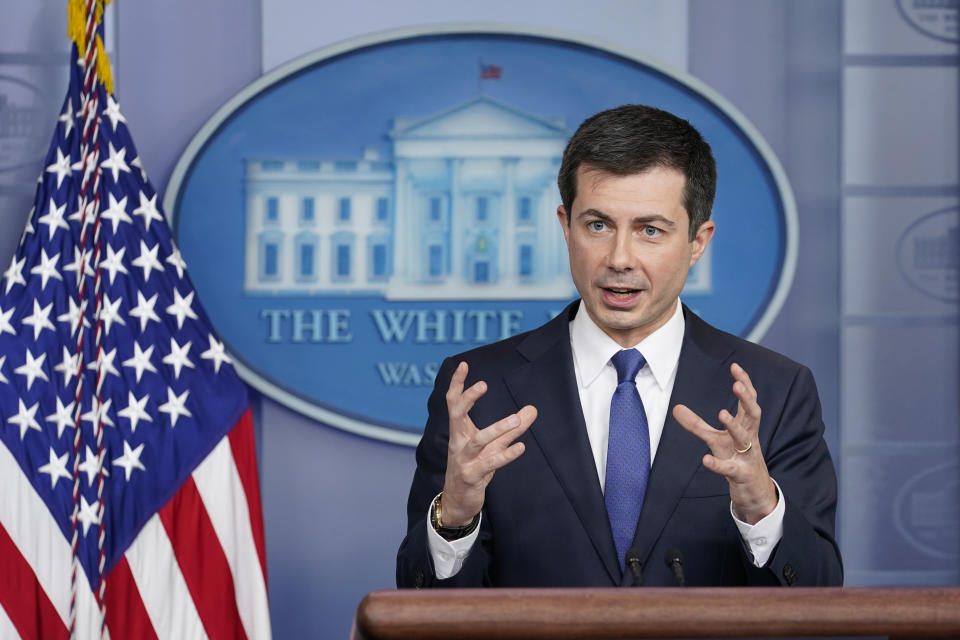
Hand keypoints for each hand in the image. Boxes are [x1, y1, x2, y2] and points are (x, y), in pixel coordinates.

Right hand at [441, 361, 537, 525]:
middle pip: (457, 415)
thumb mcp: (493, 445)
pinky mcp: (472, 475)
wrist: (457, 501)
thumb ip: (512, 428)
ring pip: (478, 440)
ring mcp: (464, 459)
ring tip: (516, 419)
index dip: (457, 383)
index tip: (464, 364)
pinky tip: (521, 447)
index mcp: (459, 430)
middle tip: (483, 384)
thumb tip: (533, 409)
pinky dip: (506, 455)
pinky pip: (490, 463)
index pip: (453, 402)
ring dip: (497, 428)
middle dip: (468, 398)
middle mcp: (458, 441)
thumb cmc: (474, 467)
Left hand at [672, 363, 776, 523]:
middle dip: (747, 399)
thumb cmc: (737, 459)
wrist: (755, 491)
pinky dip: (718, 465)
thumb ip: (696, 424)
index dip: (745, 383)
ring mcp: (747, 456)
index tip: (736, 366)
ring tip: (722, 413)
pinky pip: (729, 469)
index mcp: (746, 426)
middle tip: (737, 385)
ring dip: (734, 426)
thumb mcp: (716, 440)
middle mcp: (750, 438)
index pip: (749, 401)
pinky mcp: (741, 475)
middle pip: (754, 415)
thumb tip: (675, 407)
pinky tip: (705, 460)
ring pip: (745, 439)